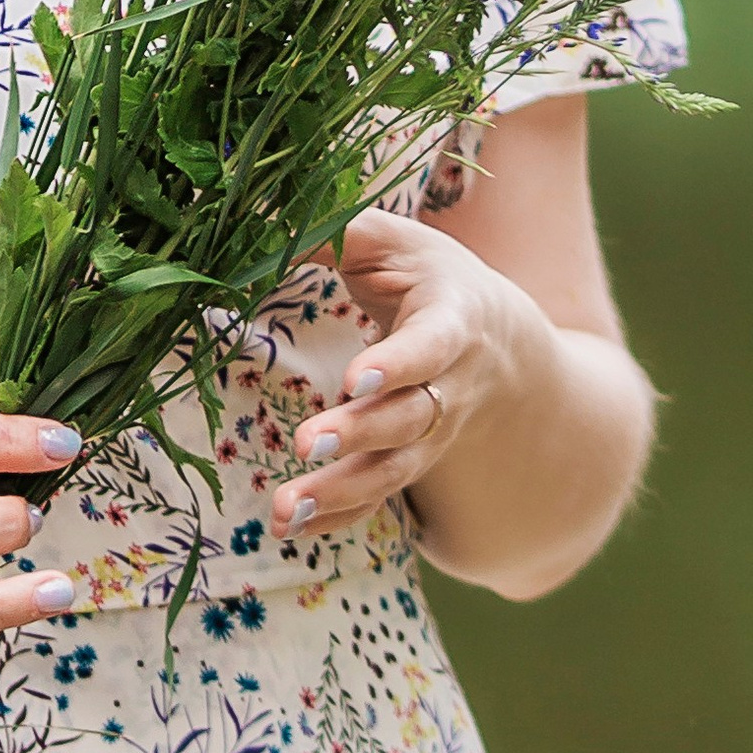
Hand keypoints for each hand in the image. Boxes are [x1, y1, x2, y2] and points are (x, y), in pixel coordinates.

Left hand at [266, 210, 548, 546]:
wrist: (497, 339)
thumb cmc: (431, 278)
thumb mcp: (395, 241)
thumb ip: (334, 231)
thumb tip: (255, 224)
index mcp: (451, 322)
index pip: (430, 346)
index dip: (398, 363)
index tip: (355, 378)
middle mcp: (448, 387)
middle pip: (409, 419)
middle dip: (358, 435)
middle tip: (307, 444)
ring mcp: (430, 434)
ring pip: (392, 470)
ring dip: (338, 492)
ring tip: (284, 509)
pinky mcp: (407, 460)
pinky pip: (377, 498)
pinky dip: (337, 517)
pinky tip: (291, 529)